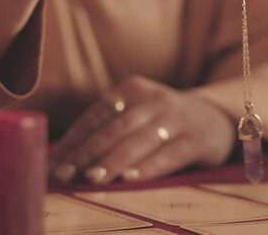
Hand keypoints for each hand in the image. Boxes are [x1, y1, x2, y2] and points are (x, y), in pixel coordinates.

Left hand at [49, 75, 236, 183]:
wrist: (214, 118)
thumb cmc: (162, 121)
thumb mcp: (137, 113)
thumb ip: (108, 129)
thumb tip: (64, 159)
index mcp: (132, 89)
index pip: (96, 115)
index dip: (73, 140)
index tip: (53, 163)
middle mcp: (154, 99)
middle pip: (114, 128)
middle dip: (86, 153)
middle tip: (65, 174)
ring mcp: (176, 118)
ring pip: (138, 141)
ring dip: (113, 161)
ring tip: (92, 178)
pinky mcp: (195, 140)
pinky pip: (169, 155)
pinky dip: (148, 167)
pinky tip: (131, 178)